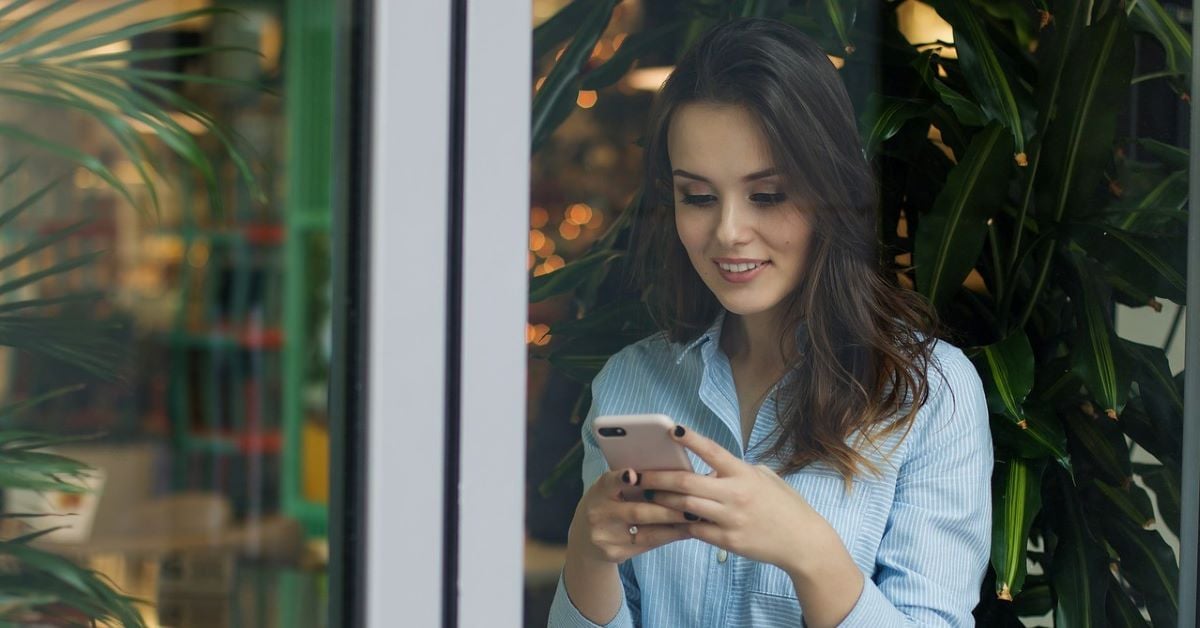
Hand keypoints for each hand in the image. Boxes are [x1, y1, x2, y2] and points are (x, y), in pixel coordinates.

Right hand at [567, 466, 692, 565]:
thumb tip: (669, 470)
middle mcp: (598, 514)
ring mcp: (606, 537)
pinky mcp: (616, 554)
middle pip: (637, 512)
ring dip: (675, 525)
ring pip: (647, 533)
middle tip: (692, 502)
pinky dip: (669, 536)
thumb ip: (630, 481)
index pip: (609, 482)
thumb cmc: (608, 503)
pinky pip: (649, 545)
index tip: (633, 474)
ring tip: (696, 518)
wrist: (585, 538)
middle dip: (668, 507)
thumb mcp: (610, 488)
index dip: (621, 479)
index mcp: (599, 491)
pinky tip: (686, 531)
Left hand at [636, 425, 835, 576]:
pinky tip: (663, 518)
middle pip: (686, 482)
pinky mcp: (727, 540)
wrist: (802, 542)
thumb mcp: (765, 478)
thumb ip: (738, 470)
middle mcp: (735, 494)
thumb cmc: (784, 505)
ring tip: (645, 493)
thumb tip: (712, 466)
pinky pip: (694, 530)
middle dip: (658, 476)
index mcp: (744, 474)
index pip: (712, 451)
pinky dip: (678, 523)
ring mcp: (730, 519)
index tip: (671, 429)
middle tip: (639, 473)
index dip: (690, 439)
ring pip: (685, 506)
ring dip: (662, 499)